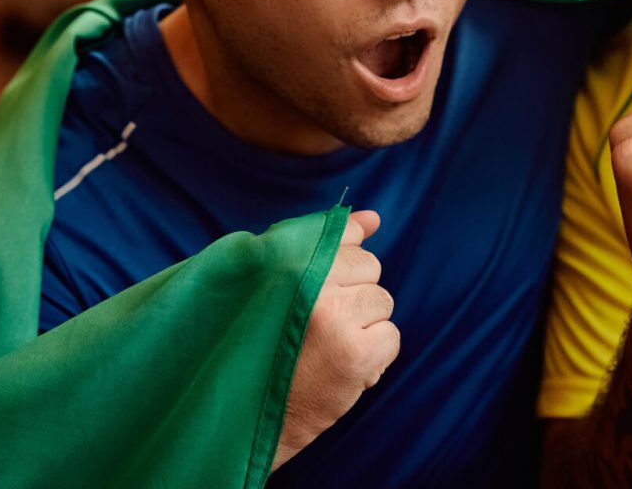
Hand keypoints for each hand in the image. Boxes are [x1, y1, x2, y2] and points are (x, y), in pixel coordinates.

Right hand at [273, 210, 400, 469]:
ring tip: (326, 345)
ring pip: (382, 302)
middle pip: (369, 267)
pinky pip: (390, 336)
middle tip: (318, 322)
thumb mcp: (270, 277)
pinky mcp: (355, 355)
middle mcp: (311, 283)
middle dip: (352, 293)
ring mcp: (336, 319)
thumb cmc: (256, 340)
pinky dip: (373, 353)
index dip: (339, 259)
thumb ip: (318, 241)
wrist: (241, 412)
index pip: (343, 235)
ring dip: (362, 324)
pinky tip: (341, 364)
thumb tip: (374, 218)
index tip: (326, 282)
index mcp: (285, 258)